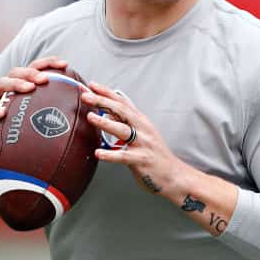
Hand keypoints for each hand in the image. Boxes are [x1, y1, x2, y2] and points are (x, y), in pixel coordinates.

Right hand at [0, 55, 69, 155]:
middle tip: (45, 79)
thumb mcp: (36, 117)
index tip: (64, 64)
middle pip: (17, 72)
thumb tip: (82, 114)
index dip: (48, 63)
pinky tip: (1, 114)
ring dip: (16, 84)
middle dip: (32, 72)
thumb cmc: (18, 128)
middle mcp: (6, 88)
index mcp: (20, 85)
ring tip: (29, 88)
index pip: (34, 69)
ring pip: (2, 83)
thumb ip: (54, 112)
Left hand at [80, 81, 188, 197]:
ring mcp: (143, 144)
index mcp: (141, 121)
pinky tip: (99, 153)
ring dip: (106, 123)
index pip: (122, 102)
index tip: (91, 85)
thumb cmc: (155, 154)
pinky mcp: (142, 160)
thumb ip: (125, 123)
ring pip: (123, 130)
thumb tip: (107, 114)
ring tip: (90, 117)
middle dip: (102, 102)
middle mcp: (143, 129)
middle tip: (86, 96)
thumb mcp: (141, 133)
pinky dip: (110, 155)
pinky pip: (124, 156)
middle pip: (121, 111)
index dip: (107, 92)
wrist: (173, 174)